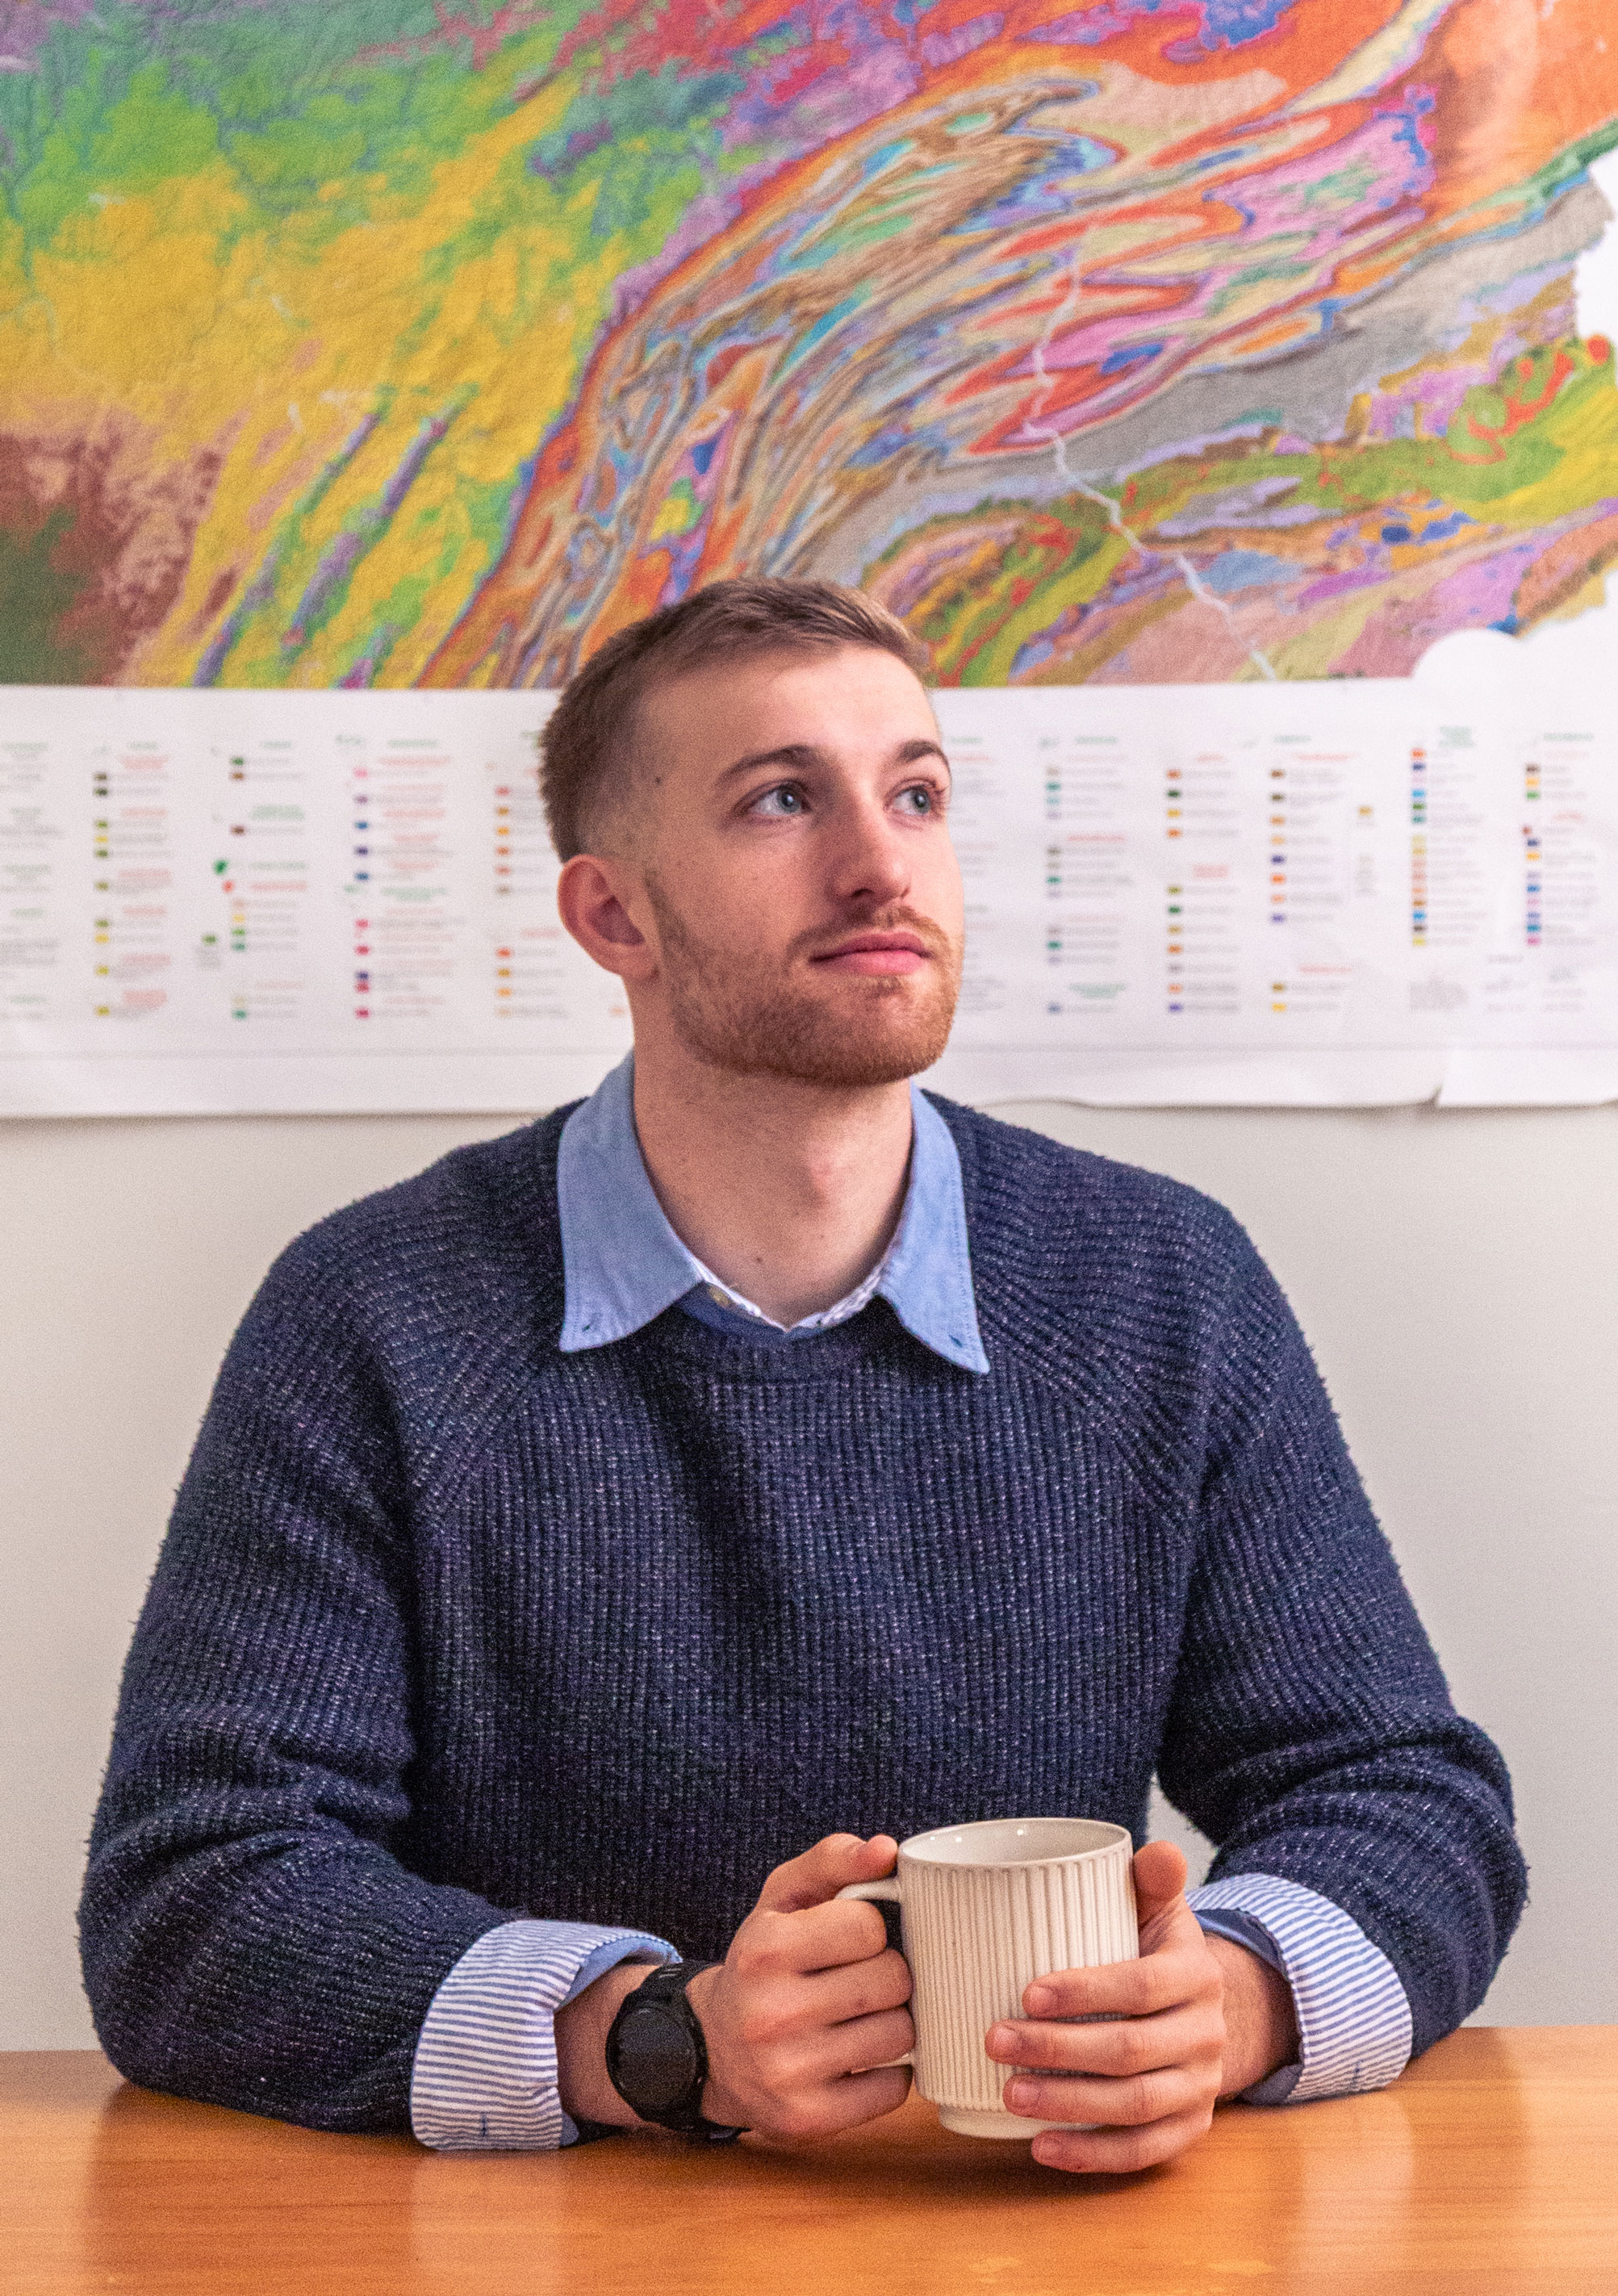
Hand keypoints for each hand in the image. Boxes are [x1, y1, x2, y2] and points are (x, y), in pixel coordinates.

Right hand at [686, 1833, 914, 2137]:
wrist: (710, 2048)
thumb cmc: (761, 1963)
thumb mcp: (782, 1898)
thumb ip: (833, 1860)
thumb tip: (887, 1850)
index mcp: (765, 1950)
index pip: (869, 1926)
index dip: (870, 1929)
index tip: (850, 1940)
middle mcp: (771, 2014)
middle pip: (893, 1980)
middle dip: (887, 1974)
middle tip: (860, 1979)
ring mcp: (788, 2073)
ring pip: (901, 2035)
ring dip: (892, 2022)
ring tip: (859, 2017)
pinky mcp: (807, 2120)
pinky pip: (894, 2089)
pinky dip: (888, 2072)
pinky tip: (857, 2057)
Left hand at [984, 1840, 1298, 2172]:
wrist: (1200, 2009)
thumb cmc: (1154, 1950)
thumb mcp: (1158, 1909)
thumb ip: (1150, 1879)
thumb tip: (1157, 1851)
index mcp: (1196, 1973)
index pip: (1140, 1986)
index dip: (1084, 1992)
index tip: (1025, 1993)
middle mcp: (1207, 2033)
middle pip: (1130, 2051)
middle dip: (1058, 2050)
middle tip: (994, 2040)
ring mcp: (1201, 2087)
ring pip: (1135, 2106)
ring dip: (1068, 2104)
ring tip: (1007, 2093)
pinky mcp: (1189, 2128)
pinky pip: (1144, 2152)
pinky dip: (1092, 2156)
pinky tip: (1041, 2146)